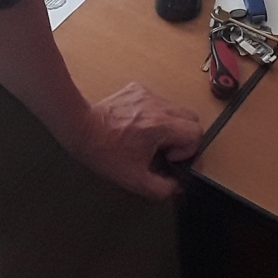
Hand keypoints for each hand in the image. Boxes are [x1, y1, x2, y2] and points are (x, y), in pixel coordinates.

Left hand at [63, 81, 201, 200]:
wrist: (81, 129)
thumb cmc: (105, 153)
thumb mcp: (134, 180)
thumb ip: (162, 188)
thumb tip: (177, 186)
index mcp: (160, 126)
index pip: (196, 132)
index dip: (187, 149)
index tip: (168, 157)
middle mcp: (158, 105)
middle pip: (191, 118)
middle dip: (184, 136)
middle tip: (164, 148)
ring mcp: (148, 94)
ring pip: (176, 108)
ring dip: (170, 125)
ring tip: (149, 138)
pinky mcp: (137, 89)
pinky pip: (158, 101)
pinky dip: (155, 114)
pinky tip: (138, 125)